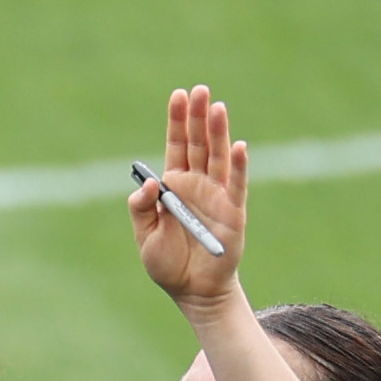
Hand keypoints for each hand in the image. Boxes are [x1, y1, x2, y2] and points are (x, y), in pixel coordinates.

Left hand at [134, 84, 248, 308]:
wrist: (191, 291)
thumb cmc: (167, 263)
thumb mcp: (145, 236)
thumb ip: (142, 208)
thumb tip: (149, 181)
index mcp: (175, 186)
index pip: (177, 146)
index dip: (177, 122)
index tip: (177, 95)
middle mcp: (198, 184)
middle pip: (199, 144)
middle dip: (197, 117)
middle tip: (198, 89)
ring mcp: (217, 195)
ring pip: (218, 157)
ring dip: (218, 132)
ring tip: (216, 107)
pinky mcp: (233, 211)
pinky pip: (236, 185)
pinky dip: (238, 166)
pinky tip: (238, 146)